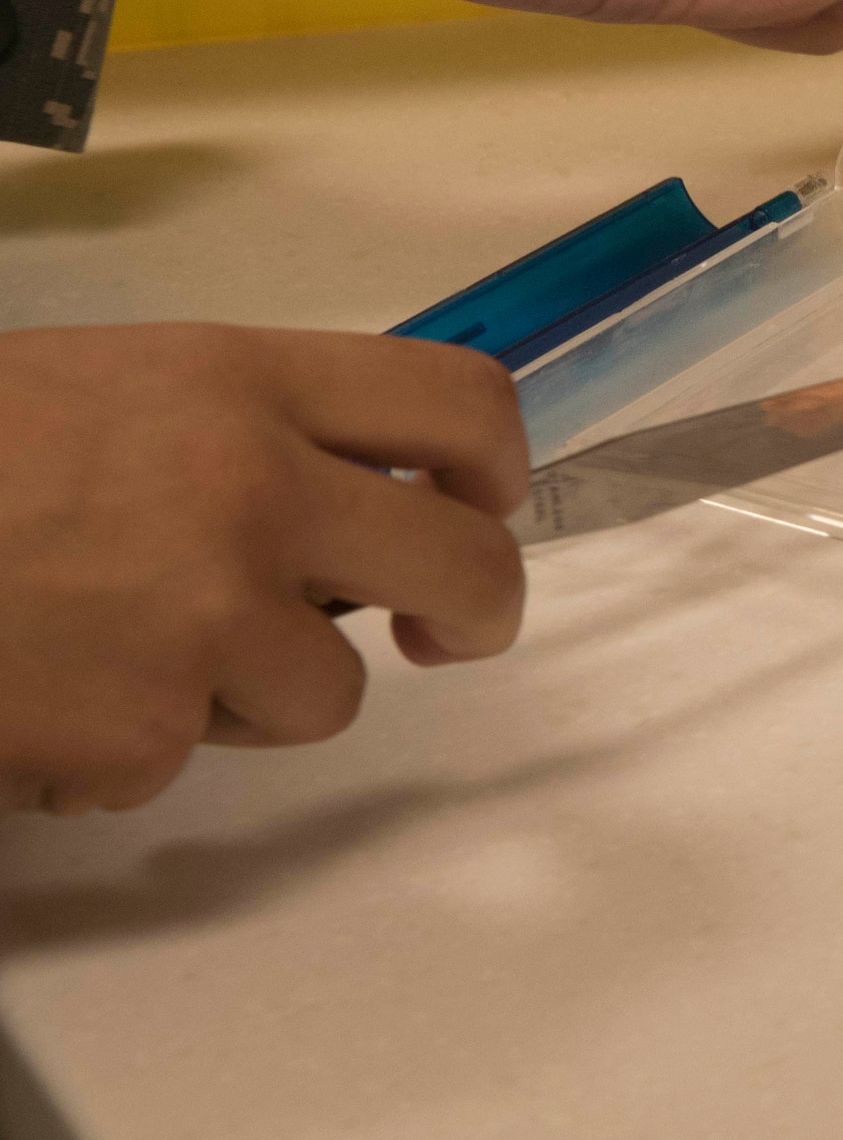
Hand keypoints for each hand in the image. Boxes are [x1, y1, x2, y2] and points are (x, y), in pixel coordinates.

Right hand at [0, 326, 527, 814]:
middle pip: (464, 564)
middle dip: (476, 611)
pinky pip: (183, 757)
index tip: (481, 508)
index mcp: (240, 381)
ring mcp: (204, 621)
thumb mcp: (106, 384)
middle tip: (445, 633)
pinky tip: (44, 692)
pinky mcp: (140, 735)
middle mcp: (250, 492)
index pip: (459, 403)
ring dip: (253, 689)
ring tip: (126, 644)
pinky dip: (125, 745)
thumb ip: (241, 426)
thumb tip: (350, 495)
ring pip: (325, 693)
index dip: (499, 466)